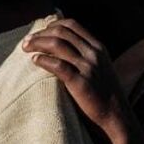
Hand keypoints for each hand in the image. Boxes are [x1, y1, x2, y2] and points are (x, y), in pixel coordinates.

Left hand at [23, 19, 137, 143]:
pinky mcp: (81, 82)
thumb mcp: (99, 67)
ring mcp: (88, 67)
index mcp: (98, 48)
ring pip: (57, 44)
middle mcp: (94, 54)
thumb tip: (58, 45)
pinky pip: (57, 65)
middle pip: (61, 32)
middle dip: (40, 34)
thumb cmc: (104, 94)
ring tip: (25, 48)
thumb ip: (84, 55)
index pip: (72, 25)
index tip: (40, 31)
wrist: (117, 119)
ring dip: (37, 43)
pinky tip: (35, 61)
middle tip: (26, 41)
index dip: (52, 25)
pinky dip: (43, 60)